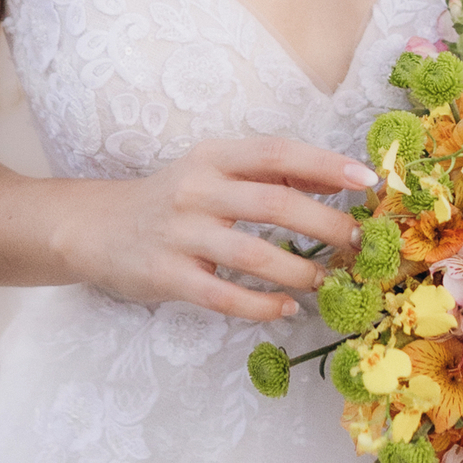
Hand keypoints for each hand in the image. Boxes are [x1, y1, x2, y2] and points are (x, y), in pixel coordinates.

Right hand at [48, 136, 376, 320]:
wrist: (96, 227)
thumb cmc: (172, 199)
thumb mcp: (213, 170)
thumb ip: (268, 173)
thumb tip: (335, 180)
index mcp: (214, 156)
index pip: (277, 153)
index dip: (325, 165)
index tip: (367, 179)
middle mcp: (198, 189)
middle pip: (276, 204)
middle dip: (327, 225)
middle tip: (359, 244)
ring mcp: (181, 234)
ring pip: (255, 255)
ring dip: (301, 271)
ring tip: (327, 281)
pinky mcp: (167, 276)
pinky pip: (225, 296)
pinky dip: (262, 306)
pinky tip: (286, 309)